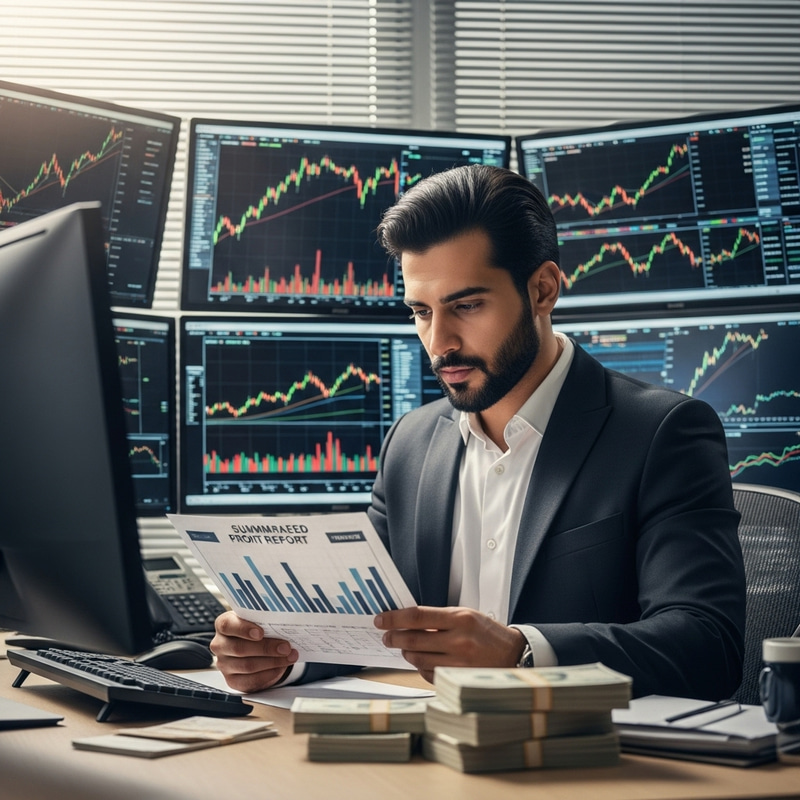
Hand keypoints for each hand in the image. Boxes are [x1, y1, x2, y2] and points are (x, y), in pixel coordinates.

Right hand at [210, 611, 298, 691]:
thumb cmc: (257, 629)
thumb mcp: (258, 620)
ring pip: (247, 666)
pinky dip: (269, 674)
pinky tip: (281, 667)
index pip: (227, 625)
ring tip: (290, 656)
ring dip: (272, 662)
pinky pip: (251, 680)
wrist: (256, 648)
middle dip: (266, 648)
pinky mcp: (233, 680)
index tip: (260, 633)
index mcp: (224, 625)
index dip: (243, 629)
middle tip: (286, 647)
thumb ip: (264, 619)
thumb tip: (283, 622)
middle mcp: (220, 645)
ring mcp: (224, 664)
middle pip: (240, 648)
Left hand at [374, 606, 526, 682]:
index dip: (395, 618)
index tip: (381, 620)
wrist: (514, 654)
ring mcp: (459, 663)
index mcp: (460, 618)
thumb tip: (407, 621)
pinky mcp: (458, 679)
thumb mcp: (466, 616)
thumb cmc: (486, 632)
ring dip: (407, 652)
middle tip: (386, 636)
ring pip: (419, 659)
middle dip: (394, 637)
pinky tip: (422, 660)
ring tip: (405, 647)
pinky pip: (429, 674)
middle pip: (414, 639)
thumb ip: (438, 619)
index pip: (417, 616)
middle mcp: (459, 640)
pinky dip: (421, 667)